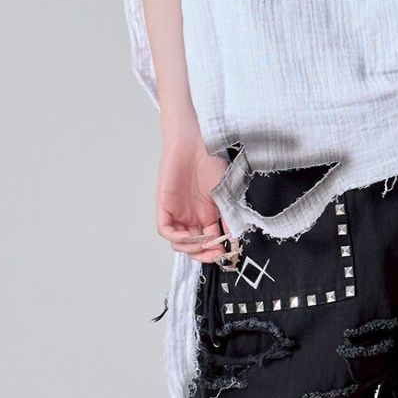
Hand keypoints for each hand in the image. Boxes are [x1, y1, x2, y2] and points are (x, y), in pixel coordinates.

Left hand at [155, 126, 234, 263]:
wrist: (197, 142)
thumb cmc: (211, 162)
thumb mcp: (226, 196)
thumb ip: (228, 219)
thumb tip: (233, 241)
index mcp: (207, 217)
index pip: (210, 244)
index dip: (216, 253)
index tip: (226, 255)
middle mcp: (192, 218)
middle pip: (193, 248)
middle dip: (204, 255)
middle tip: (214, 253)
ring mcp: (178, 212)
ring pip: (178, 243)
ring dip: (191, 248)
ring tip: (203, 242)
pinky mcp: (164, 205)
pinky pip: (165, 229)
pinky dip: (176, 237)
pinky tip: (188, 236)